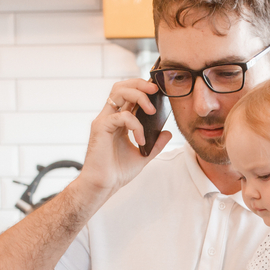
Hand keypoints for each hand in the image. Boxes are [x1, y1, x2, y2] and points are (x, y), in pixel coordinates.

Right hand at [76, 79, 173, 198]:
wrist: (104, 185)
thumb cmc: (117, 171)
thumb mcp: (143, 155)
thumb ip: (155, 144)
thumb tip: (168, 132)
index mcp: (118, 120)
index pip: (128, 94)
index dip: (142, 88)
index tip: (158, 91)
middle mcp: (110, 116)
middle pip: (121, 86)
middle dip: (140, 83)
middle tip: (156, 90)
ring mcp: (104, 120)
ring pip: (119, 92)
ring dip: (139, 96)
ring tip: (152, 111)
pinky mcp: (101, 127)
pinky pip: (122, 116)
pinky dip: (136, 126)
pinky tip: (141, 140)